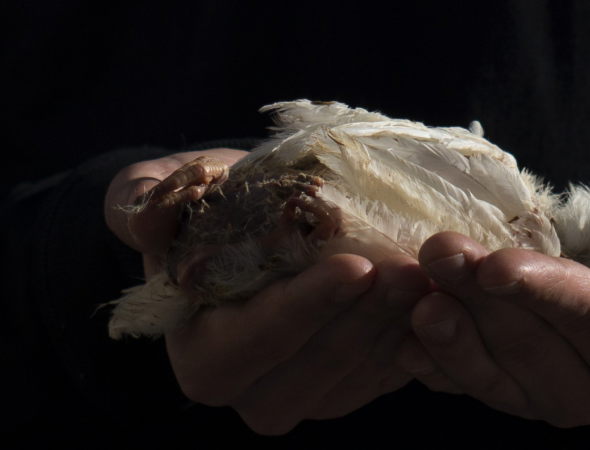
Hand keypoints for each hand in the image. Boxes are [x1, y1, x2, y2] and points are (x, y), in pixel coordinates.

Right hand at [105, 150, 432, 434]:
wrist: (248, 226)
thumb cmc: (204, 207)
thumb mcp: (165, 193)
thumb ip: (149, 204)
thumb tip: (146, 213)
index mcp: (203, 356)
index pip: (257, 339)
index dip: (306, 306)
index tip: (355, 264)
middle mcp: (254, 392)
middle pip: (321, 362)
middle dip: (369, 314)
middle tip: (411, 263)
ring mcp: (311, 396)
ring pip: (365, 369)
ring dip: (403, 321)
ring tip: (435, 269)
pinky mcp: (357, 386)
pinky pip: (394, 369)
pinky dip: (421, 332)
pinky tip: (443, 290)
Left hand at [393, 221, 589, 426]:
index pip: (585, 314)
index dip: (540, 289)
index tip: (497, 263)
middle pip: (527, 338)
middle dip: (478, 293)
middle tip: (436, 247)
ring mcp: (552, 397)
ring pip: (492, 370)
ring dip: (448, 332)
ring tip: (412, 294)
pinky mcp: (520, 394)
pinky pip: (474, 387)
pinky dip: (436, 366)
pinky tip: (403, 341)